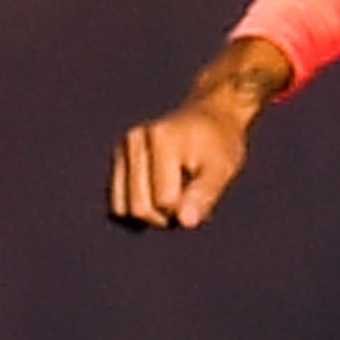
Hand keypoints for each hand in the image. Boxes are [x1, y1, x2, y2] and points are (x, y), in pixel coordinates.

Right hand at [109, 37, 293, 229]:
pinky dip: (139, 209)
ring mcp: (122, 150)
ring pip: (123, 209)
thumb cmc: (221, 143)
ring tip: (175, 200)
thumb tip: (185, 223)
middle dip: (166, 218)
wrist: (210, 116)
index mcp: (160, 140)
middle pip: (139, 208)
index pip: (165, 201)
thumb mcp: (222, 169)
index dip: (185, 210)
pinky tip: (159, 198)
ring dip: (151, 216)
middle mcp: (134, 141)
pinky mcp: (118, 160)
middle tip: (190, 203)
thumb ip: (204, 195)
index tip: (201, 197)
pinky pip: (118, 203)